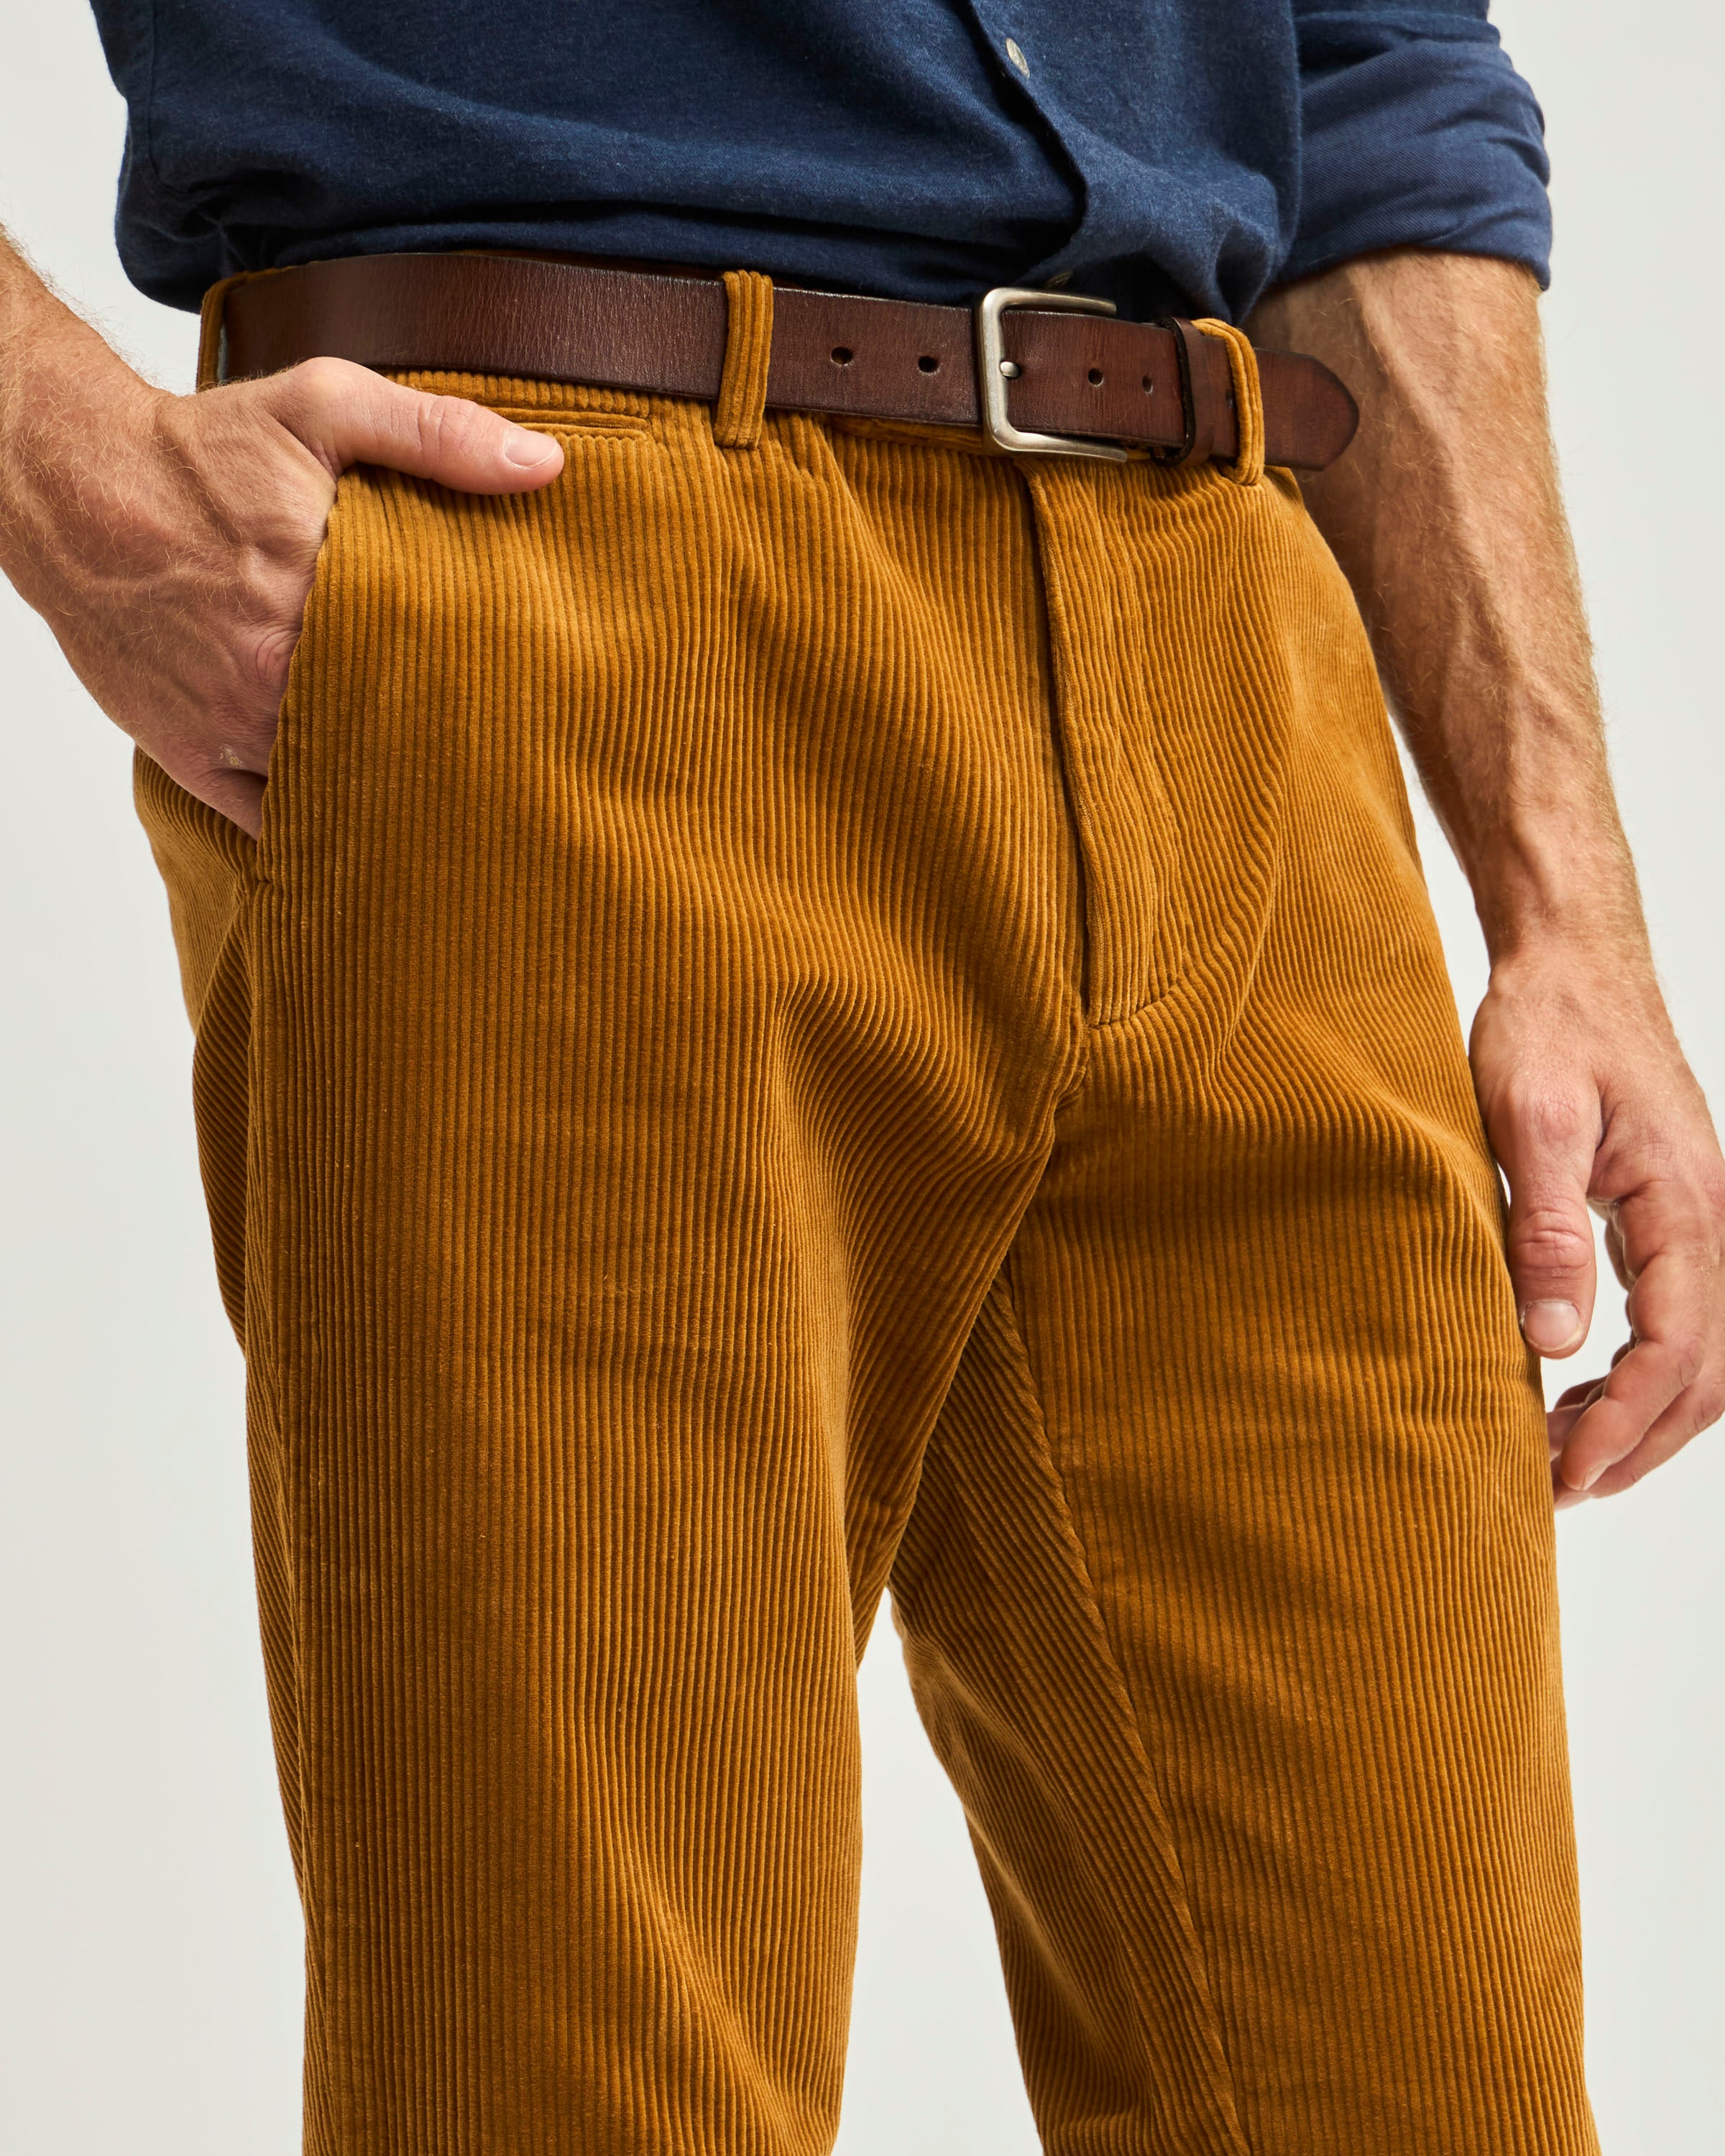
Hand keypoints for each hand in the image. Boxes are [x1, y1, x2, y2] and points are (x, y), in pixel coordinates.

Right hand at [4, 348, 562, 832]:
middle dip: (442, 749)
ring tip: (444, 799)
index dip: (482, 689)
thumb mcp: (322, 406)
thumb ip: (436, 434)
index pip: (432, 667)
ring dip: (383, 790)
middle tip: (500, 760)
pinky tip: (360, 819)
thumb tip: (541, 464)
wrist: (70, 485)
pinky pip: (267, 818)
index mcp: (317, 592)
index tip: (525, 696)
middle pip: (388, 736)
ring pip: (333, 786)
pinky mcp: (191, 756)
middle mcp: (270, 670)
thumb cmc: (198, 449)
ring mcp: (228, 723)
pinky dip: (313, 823)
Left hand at [1471, 939, 1724, 1504]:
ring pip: (1694, 1352)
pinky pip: (1673, 1316)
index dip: (1622, 1427)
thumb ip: (1546, 1228)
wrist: (1572, 960)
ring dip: (1638, 1415)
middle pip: (1702, 1373)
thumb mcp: (1530, 1119)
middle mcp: (1709, 1223)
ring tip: (1561, 1457)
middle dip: (1636, 1444)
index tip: (1562, 1473)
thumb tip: (1550, 1341)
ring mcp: (1694, 1220)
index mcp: (1685, 1209)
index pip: (1674, 1353)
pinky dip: (1635, 1371)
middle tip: (1556, 1490)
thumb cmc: (1546, 1024)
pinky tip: (1577, 1389)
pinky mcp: (1666, 1214)